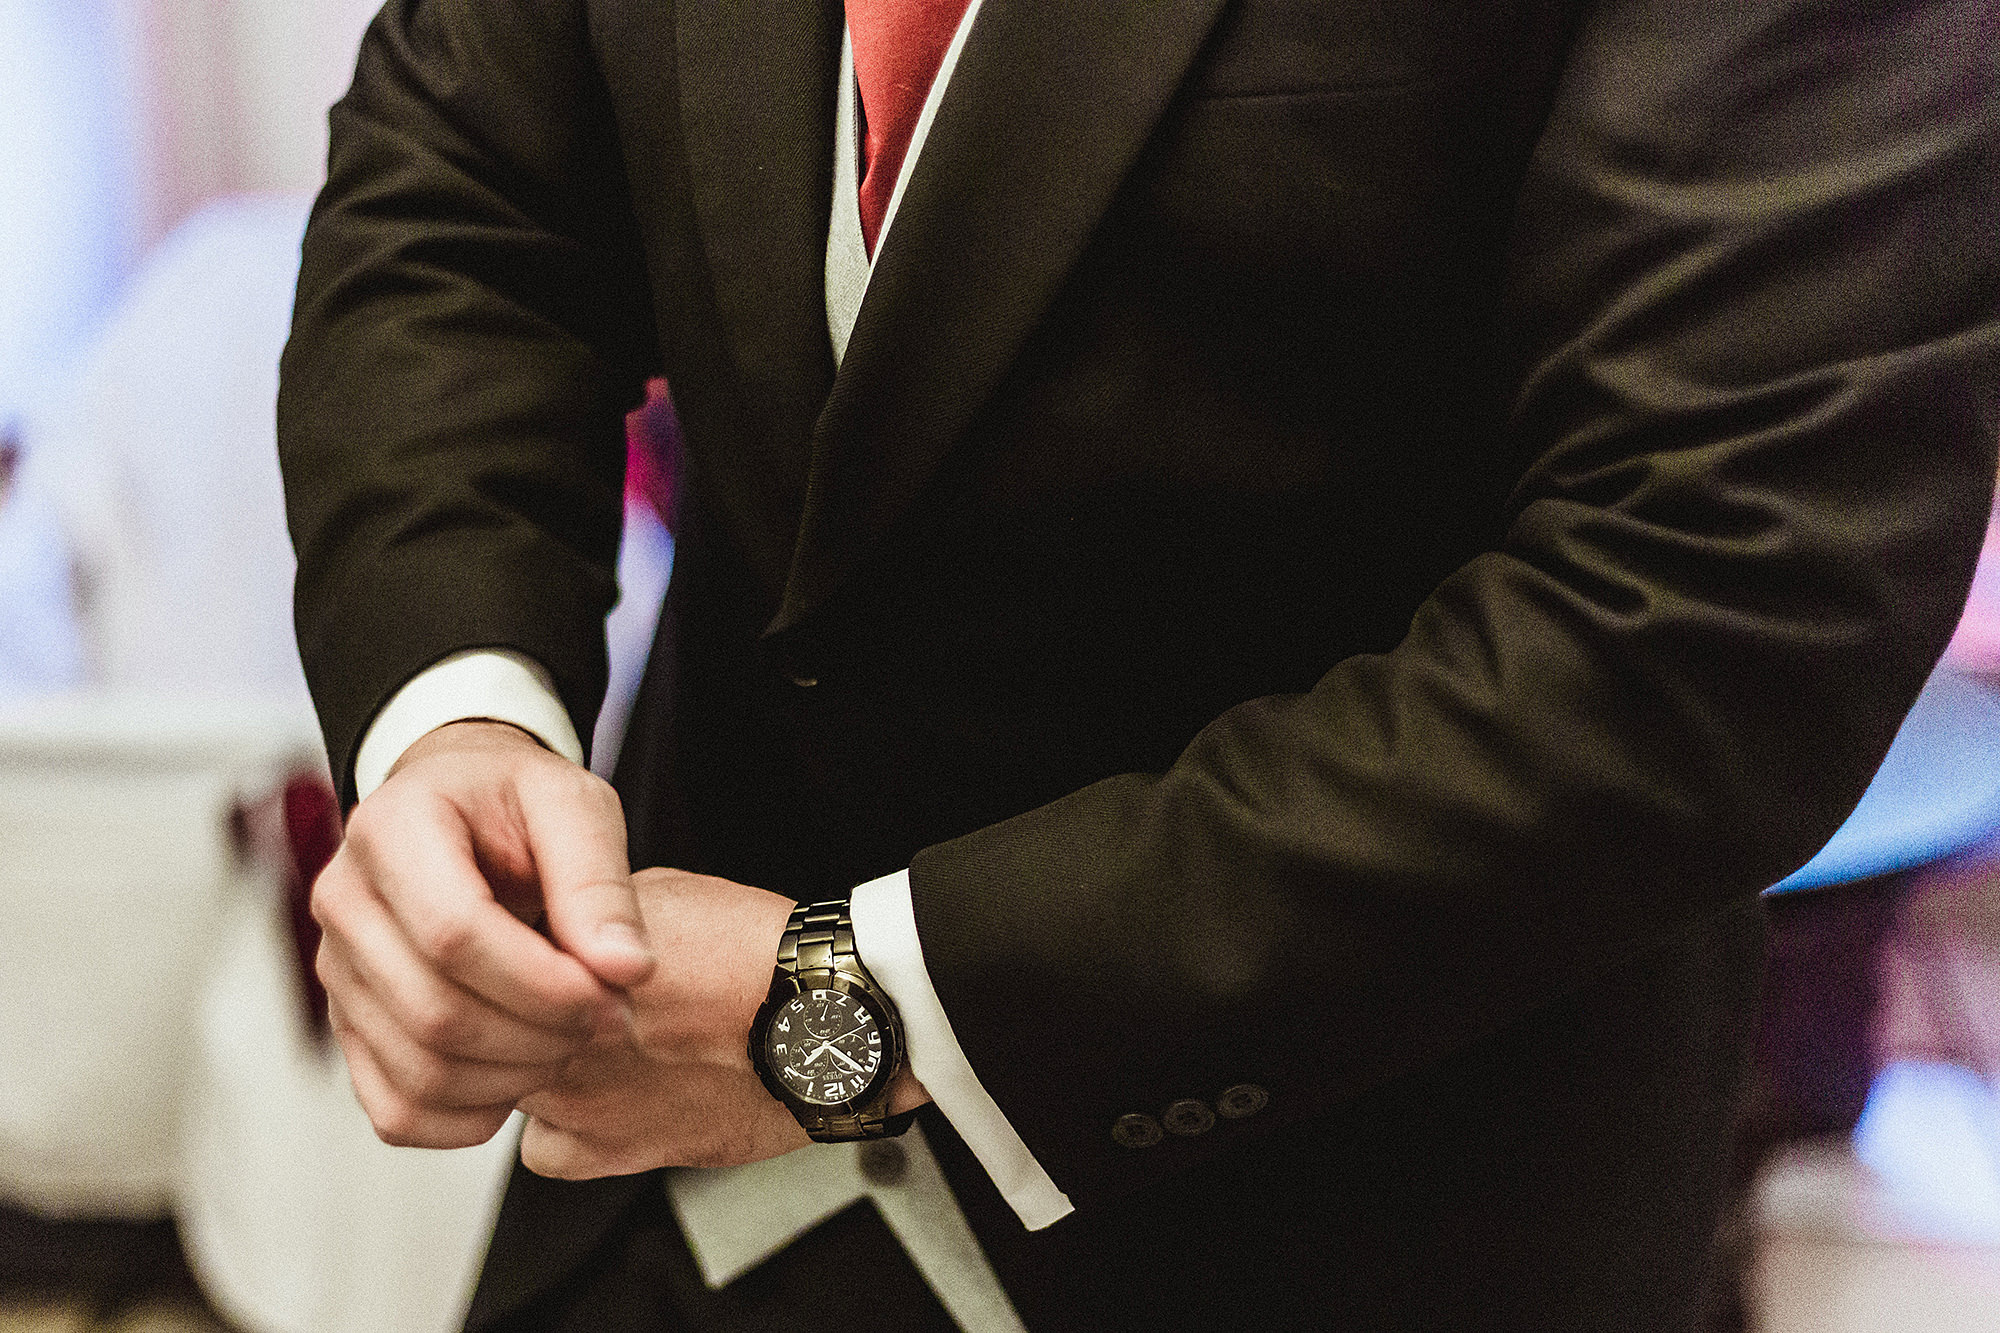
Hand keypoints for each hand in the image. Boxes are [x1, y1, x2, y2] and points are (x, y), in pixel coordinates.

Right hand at [312, 719, 655, 1148]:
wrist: (458, 806)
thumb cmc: (514, 802)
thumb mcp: (573, 805)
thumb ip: (600, 883)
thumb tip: (627, 970)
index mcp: (392, 829)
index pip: (453, 933)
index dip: (543, 982)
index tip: (615, 992)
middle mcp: (344, 902)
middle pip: (435, 1011)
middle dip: (542, 1034)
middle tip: (609, 1019)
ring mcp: (338, 971)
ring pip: (419, 1070)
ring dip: (516, 1077)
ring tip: (574, 1039)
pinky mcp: (349, 1025)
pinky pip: (396, 1109)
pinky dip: (469, 1117)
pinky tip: (523, 1074)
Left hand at [516, 868, 930, 1177]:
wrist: (824, 1022)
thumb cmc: (761, 954)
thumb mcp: (664, 893)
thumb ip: (594, 914)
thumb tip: (561, 914)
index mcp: (567, 961)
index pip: (488, 959)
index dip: (509, 957)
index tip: (530, 955)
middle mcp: (559, 1032)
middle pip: (491, 1026)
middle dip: (515, 1015)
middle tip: (565, 1003)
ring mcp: (580, 1095)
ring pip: (509, 1088)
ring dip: (537, 1070)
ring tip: (598, 1052)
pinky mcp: (610, 1149)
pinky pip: (546, 1149)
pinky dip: (566, 1131)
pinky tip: (607, 1101)